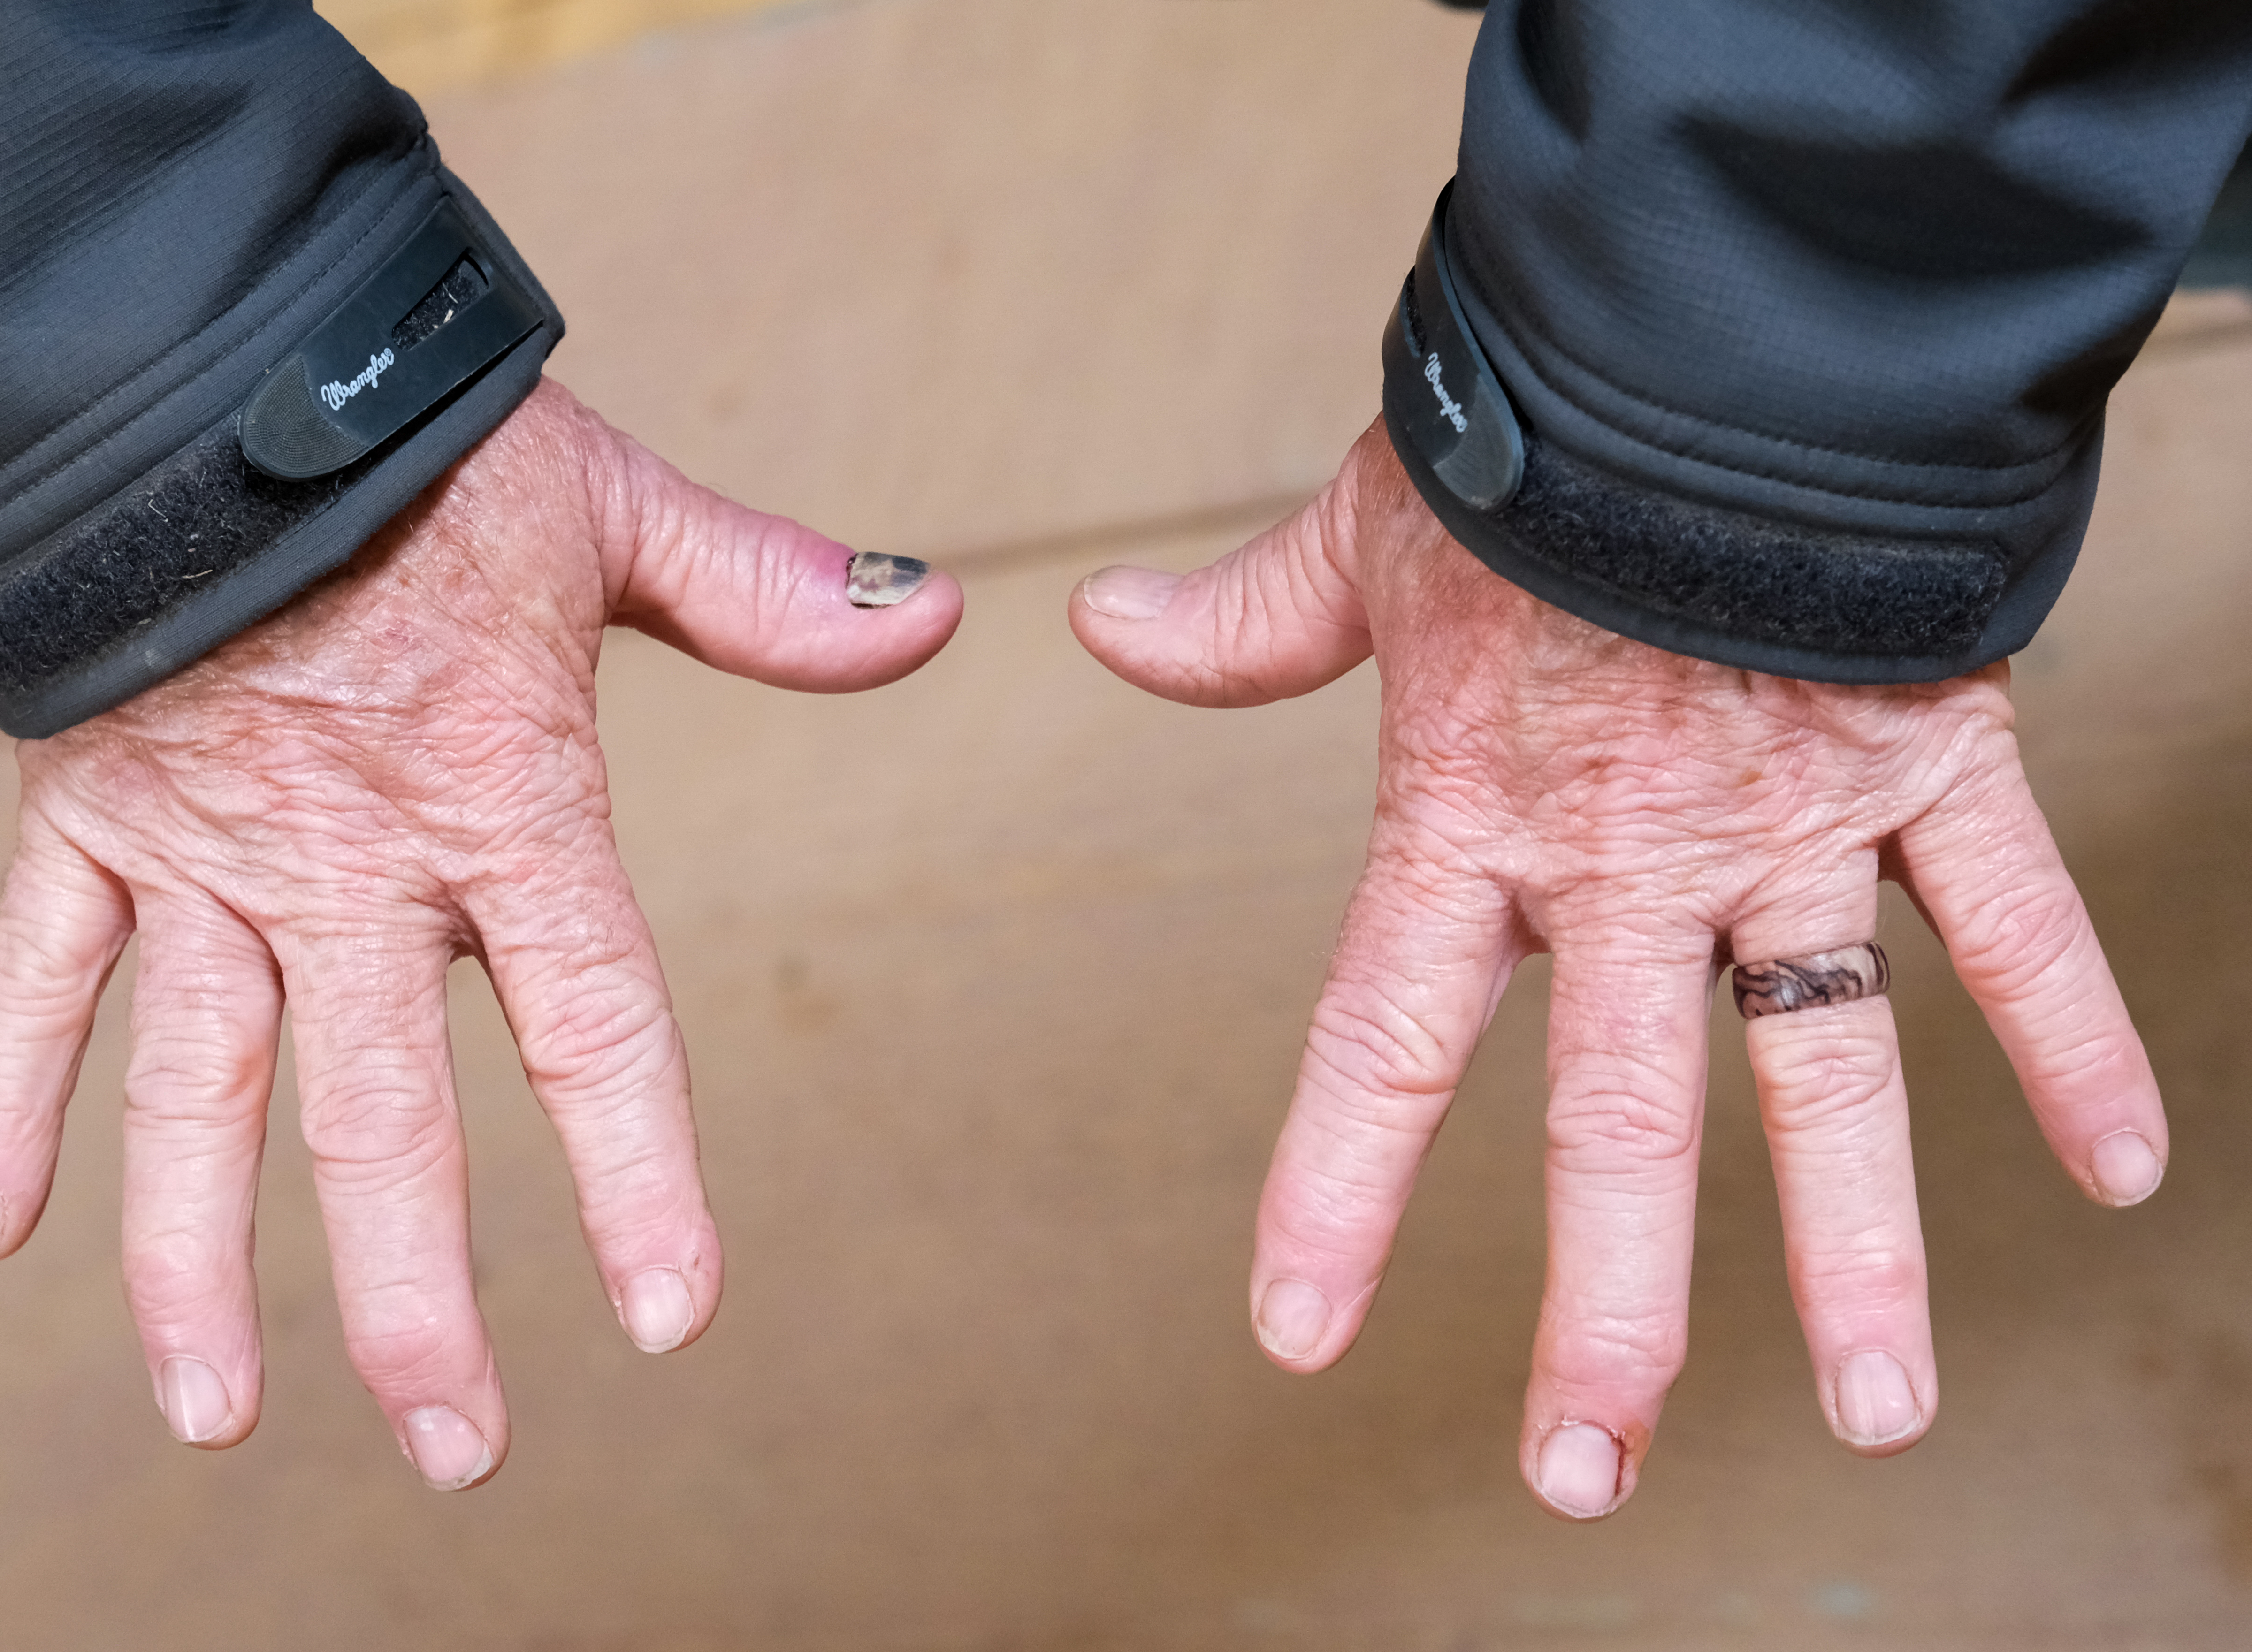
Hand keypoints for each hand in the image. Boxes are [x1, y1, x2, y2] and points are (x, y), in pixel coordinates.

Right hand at [0, 379, 959, 1487]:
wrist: (205, 357)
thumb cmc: (423, 439)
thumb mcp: (607, 507)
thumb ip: (765, 591)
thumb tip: (934, 621)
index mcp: (497, 799)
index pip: (588, 1021)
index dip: (636, 1174)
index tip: (670, 1319)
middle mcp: (346, 859)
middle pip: (380, 1115)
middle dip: (416, 1296)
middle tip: (457, 1448)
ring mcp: (203, 851)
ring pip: (197, 1092)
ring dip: (196, 1264)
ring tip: (217, 1416)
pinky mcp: (85, 820)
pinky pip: (35, 982)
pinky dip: (1, 1101)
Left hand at [1070, 422, 2162, 1519]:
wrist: (1701, 322)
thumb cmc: (1528, 432)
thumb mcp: (1363, 534)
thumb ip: (1247, 623)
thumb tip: (1106, 629)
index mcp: (1478, 814)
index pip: (1386, 1038)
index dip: (1336, 1188)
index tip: (1299, 1334)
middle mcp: (1630, 855)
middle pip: (1618, 1119)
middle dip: (1606, 1309)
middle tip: (1587, 1475)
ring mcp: (1790, 820)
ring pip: (1826, 1064)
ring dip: (1855, 1247)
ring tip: (1876, 1412)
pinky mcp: (1924, 760)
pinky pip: (2013, 919)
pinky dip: (2075, 1038)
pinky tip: (2117, 1173)